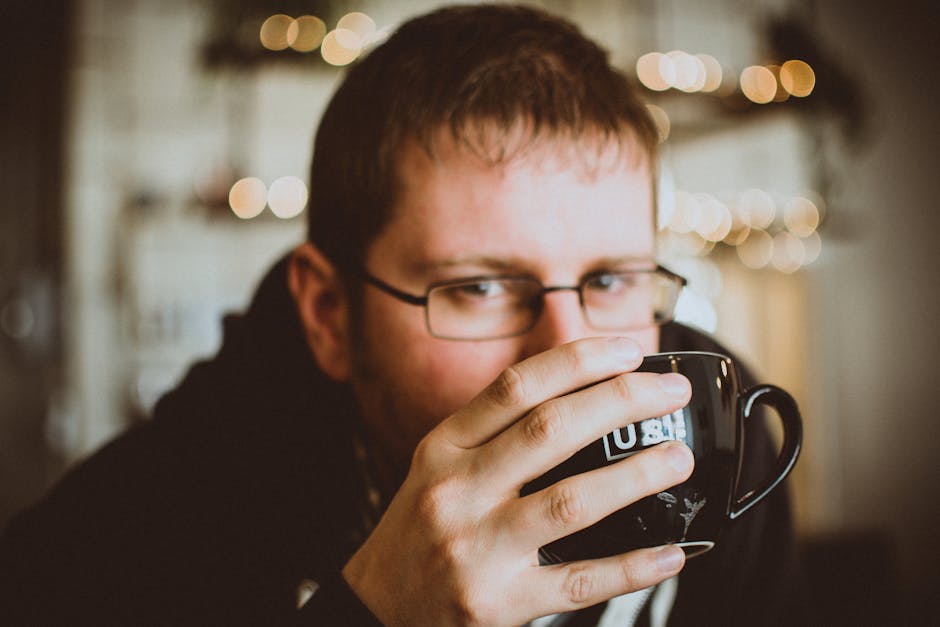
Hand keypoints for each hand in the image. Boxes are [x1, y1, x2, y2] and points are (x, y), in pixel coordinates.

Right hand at [342, 337, 693, 625]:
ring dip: (635, 477)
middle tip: (669, 391)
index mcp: (444, 448)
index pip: (515, 387)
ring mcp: (477, 548)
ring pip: (570, 502)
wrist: (376, 609)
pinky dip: (630, 567)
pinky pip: (576, 582)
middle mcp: (458, 490)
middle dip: (620, 402)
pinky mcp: (498, 603)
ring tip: (678, 459)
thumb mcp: (437, 466)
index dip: (578, 361)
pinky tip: (668, 554)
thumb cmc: (419, 531)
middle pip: (550, 430)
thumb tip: (580, 397)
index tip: (628, 349)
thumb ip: (493, 433)